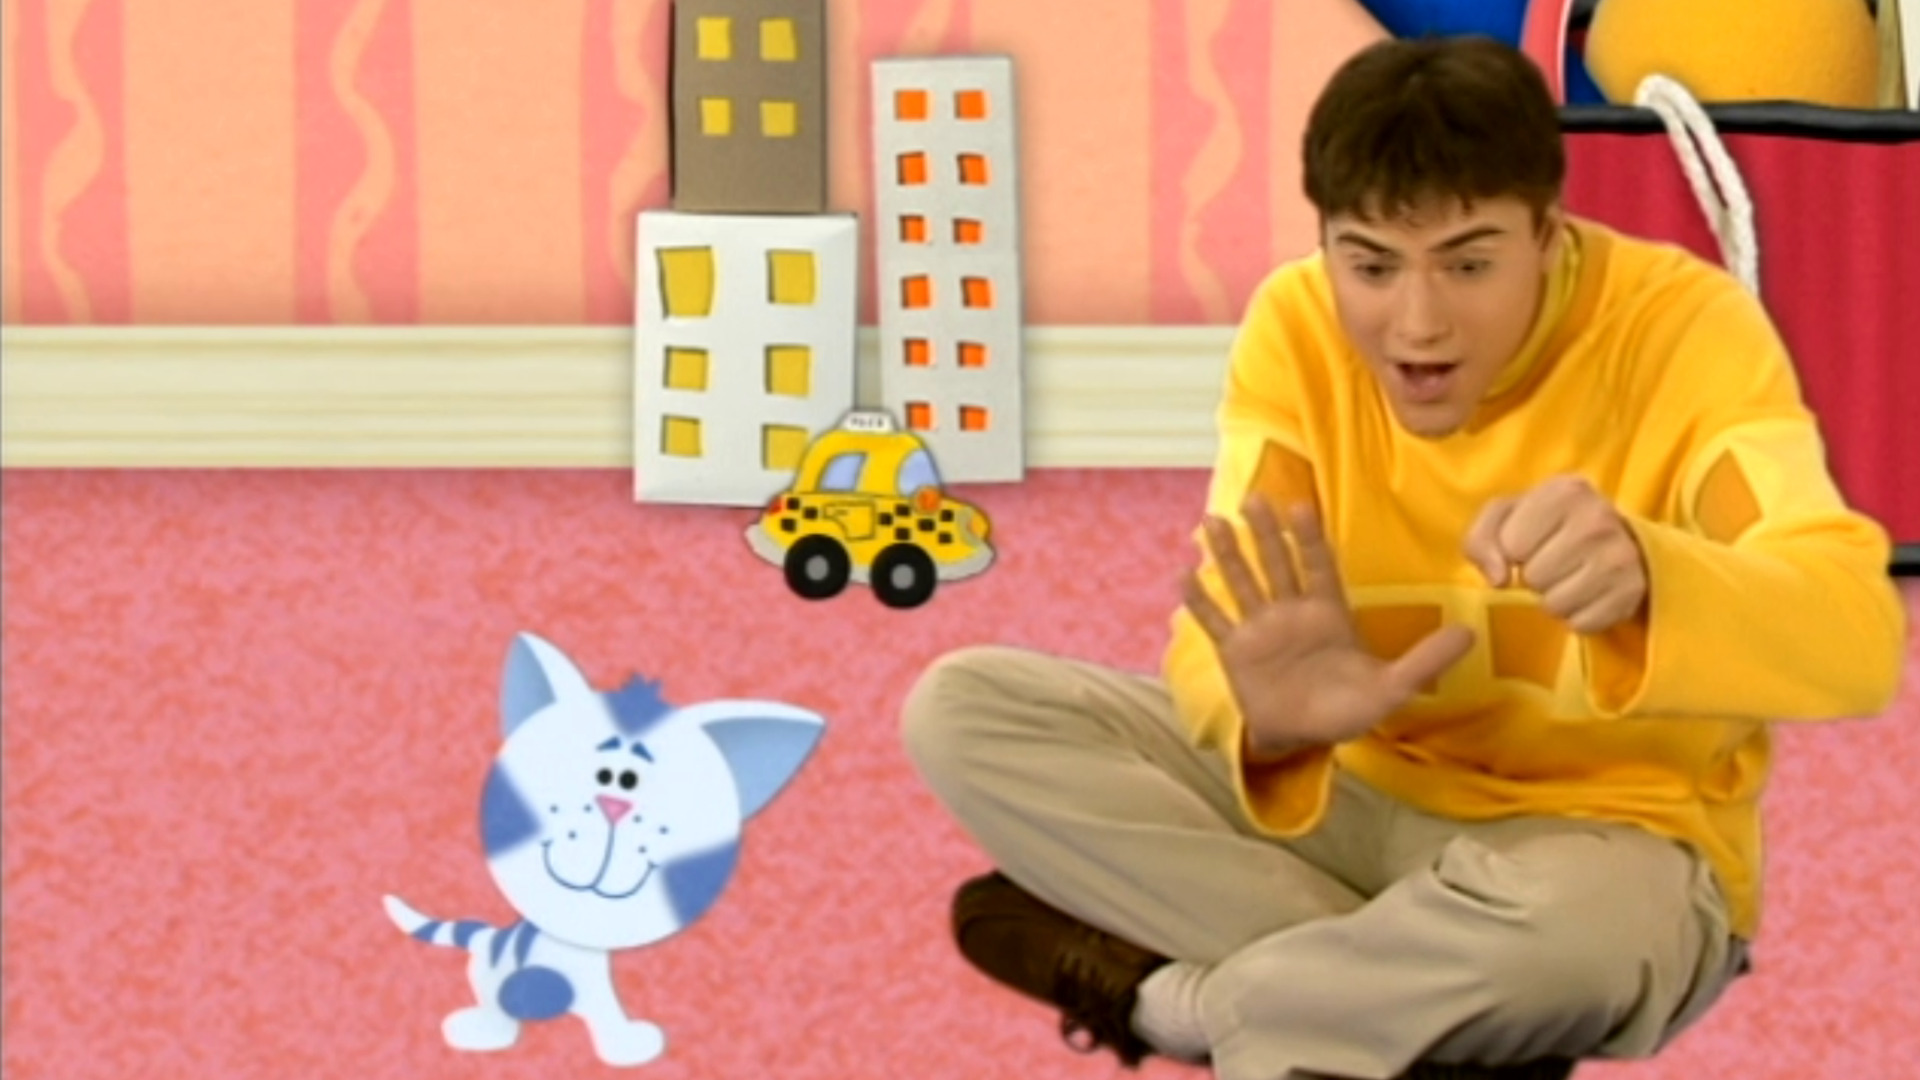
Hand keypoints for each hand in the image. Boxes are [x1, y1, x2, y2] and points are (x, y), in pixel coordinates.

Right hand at [1182, 496, 1475, 758]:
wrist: (1303, 738)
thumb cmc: (1347, 709)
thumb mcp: (1391, 687)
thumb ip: (1425, 660)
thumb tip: (1470, 633)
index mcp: (1327, 612)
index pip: (1317, 565)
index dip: (1308, 537)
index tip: (1300, 506)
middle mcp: (1291, 611)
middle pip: (1276, 562)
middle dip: (1265, 532)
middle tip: (1253, 498)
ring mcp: (1260, 629)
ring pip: (1243, 582)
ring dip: (1228, 554)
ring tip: (1212, 523)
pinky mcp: (1235, 650)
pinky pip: (1216, 621)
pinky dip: (1200, 601)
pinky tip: (1183, 576)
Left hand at [1464, 475, 1648, 633]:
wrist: (1616, 539)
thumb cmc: (1548, 525)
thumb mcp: (1506, 517)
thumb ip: (1481, 538)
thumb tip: (1497, 578)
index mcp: (1565, 491)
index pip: (1512, 545)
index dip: (1512, 552)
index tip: (1528, 544)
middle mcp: (1598, 519)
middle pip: (1534, 577)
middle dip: (1533, 577)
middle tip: (1551, 563)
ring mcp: (1621, 556)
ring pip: (1555, 604)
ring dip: (1552, 599)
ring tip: (1567, 578)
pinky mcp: (1632, 592)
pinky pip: (1580, 624)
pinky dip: (1576, 617)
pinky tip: (1586, 595)